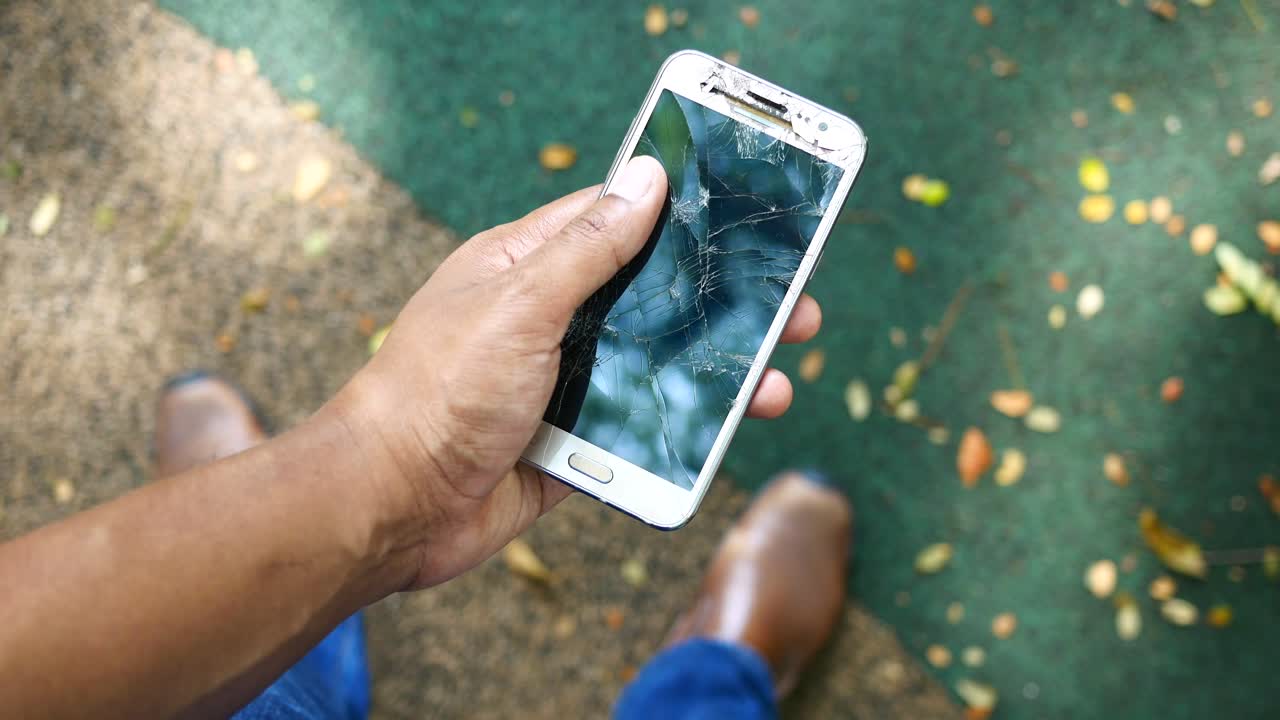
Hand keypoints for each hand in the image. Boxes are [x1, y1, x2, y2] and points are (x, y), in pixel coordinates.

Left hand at [330, 156, 823, 589]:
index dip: (679, 217)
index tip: (743, 219)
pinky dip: (679, 430)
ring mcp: (558, 383)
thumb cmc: (438, 391)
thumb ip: (588, 247)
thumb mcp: (518, 302)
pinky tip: (725, 427)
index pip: (612, 222)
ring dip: (713, 374)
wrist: (393, 505)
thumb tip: (646, 178)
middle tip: (792, 310)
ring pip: (653, 369)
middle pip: (649, 300)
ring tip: (775, 382)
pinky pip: (637, 430)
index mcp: (523, 266)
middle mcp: (545, 320)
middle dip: (718, 305)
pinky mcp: (569, 443)